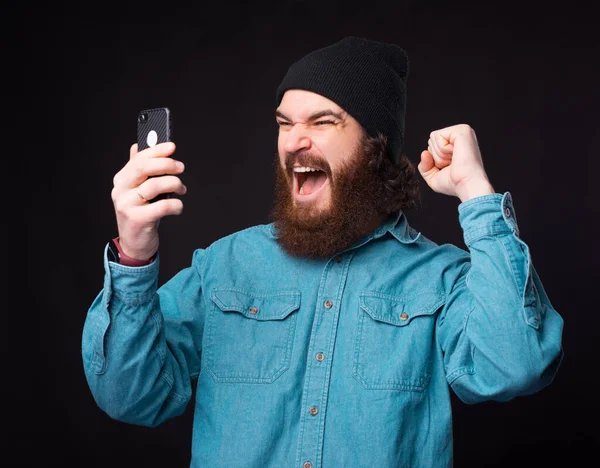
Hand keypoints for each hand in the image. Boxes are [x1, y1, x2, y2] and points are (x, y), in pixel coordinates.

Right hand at [111, 142, 186, 260]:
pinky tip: (177, 207)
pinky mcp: (137, 219)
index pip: (138, 159)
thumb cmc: (140, 214)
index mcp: (121, 180)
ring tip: (181, 189)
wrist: (134, 243)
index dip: (156, 151)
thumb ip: (138, 170)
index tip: (171, 147)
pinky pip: (162, 207)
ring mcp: (127, 205)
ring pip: (154, 186)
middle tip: (181, 167)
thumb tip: (137, 147)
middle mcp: (120, 190)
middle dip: (166, 164)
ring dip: (174, 184)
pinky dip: (175, 205)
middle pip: (143, 169)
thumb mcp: (137, 191)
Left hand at [418, 124, 494, 201]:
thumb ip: (424, 166)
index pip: (432, 145)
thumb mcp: (433, 176)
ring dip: (440, 154)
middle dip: (436, 156)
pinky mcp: (462, 130)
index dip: (435, 159)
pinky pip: (438, 136)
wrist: (467, 186)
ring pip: (433, 138)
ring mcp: (462, 130)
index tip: (450, 166)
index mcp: (456, 143)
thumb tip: (424, 153)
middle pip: (431, 141)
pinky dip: (442, 149)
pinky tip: (455, 154)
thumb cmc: (455, 183)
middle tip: (452, 163)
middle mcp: (460, 134)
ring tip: (455, 160)